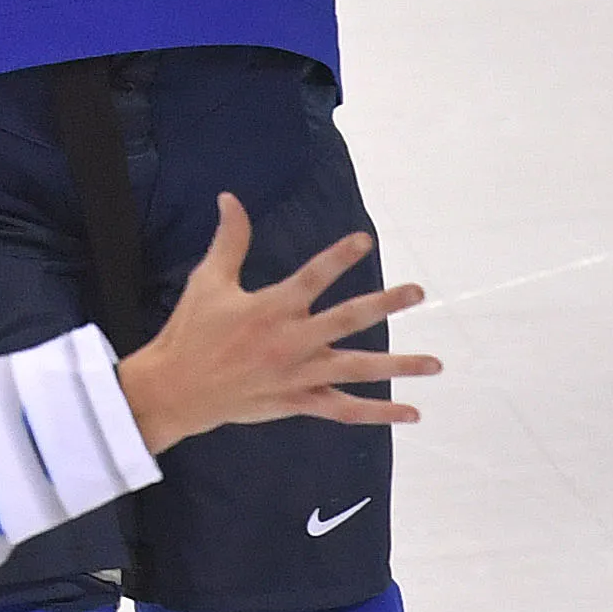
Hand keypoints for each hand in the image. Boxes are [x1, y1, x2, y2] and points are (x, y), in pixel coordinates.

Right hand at [112, 197, 437, 451]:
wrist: (177, 389)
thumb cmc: (192, 331)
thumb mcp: (208, 281)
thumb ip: (229, 241)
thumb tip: (230, 198)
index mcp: (272, 308)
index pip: (313, 277)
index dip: (339, 257)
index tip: (365, 240)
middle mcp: (292, 341)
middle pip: (347, 320)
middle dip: (385, 304)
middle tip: (417, 291)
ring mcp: (299, 375)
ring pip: (357, 369)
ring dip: (399, 366)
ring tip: (436, 364)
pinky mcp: (299, 402)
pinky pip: (345, 409)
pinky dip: (378, 413)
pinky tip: (411, 412)